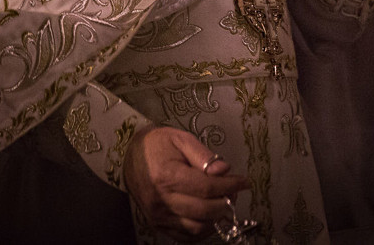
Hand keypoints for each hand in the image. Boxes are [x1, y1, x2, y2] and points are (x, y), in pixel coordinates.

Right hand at [123, 125, 248, 241]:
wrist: (129, 155)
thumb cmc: (158, 145)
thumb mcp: (181, 139)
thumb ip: (203, 156)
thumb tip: (224, 171)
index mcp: (167, 176)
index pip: (206, 187)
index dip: (230, 186)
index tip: (244, 182)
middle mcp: (161, 200)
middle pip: (203, 210)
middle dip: (225, 202)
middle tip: (233, 192)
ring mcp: (158, 215)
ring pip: (196, 227)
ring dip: (215, 219)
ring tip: (222, 203)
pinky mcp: (157, 224)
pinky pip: (184, 236)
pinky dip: (201, 230)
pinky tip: (209, 217)